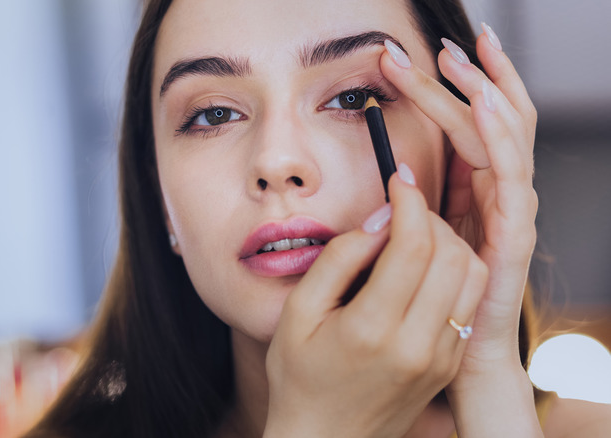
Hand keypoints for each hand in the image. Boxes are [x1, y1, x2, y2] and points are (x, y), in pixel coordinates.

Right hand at [263, 172, 487, 437]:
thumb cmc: (301, 377)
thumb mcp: (298, 313)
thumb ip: (338, 260)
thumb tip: (379, 221)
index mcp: (372, 329)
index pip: (415, 245)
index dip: (411, 201)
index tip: (399, 180)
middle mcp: (417, 344)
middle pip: (453, 255)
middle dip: (431, 217)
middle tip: (403, 210)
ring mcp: (440, 357)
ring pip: (473, 275)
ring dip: (449, 243)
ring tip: (414, 237)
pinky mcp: (449, 364)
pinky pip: (469, 302)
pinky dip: (454, 271)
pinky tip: (424, 268)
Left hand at [380, 29, 537, 378]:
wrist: (455, 357)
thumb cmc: (431, 296)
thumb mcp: (417, 237)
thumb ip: (415, 204)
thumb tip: (395, 168)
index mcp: (473, 190)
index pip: (467, 123)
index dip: (448, 88)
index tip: (415, 58)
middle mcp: (497, 193)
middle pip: (491, 120)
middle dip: (470, 78)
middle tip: (441, 43)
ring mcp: (510, 212)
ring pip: (506, 138)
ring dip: (486, 93)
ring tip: (467, 58)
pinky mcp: (513, 235)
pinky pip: (511, 179)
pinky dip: (499, 139)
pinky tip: (485, 106)